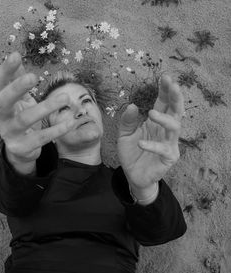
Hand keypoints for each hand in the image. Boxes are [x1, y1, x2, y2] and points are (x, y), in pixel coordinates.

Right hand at [0, 51, 77, 162]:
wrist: (20, 150)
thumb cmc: (21, 117)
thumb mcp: (19, 99)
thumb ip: (17, 80)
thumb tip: (16, 56)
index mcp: (0, 102)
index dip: (5, 70)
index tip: (16, 55)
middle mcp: (1, 117)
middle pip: (4, 101)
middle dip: (17, 88)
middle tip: (34, 77)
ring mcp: (10, 134)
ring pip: (25, 120)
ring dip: (46, 108)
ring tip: (66, 97)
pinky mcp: (22, 147)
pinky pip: (40, 138)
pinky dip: (56, 130)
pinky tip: (71, 122)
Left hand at [117, 75, 184, 189]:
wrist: (132, 174)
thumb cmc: (131, 152)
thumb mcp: (124, 134)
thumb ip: (127, 121)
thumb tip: (133, 105)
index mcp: (155, 122)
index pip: (163, 103)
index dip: (165, 90)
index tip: (165, 77)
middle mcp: (165, 130)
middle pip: (175, 110)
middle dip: (175, 97)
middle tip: (173, 84)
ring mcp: (169, 143)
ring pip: (175, 127)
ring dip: (164, 119)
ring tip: (151, 114)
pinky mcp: (168, 158)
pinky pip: (163, 149)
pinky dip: (152, 146)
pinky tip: (140, 143)